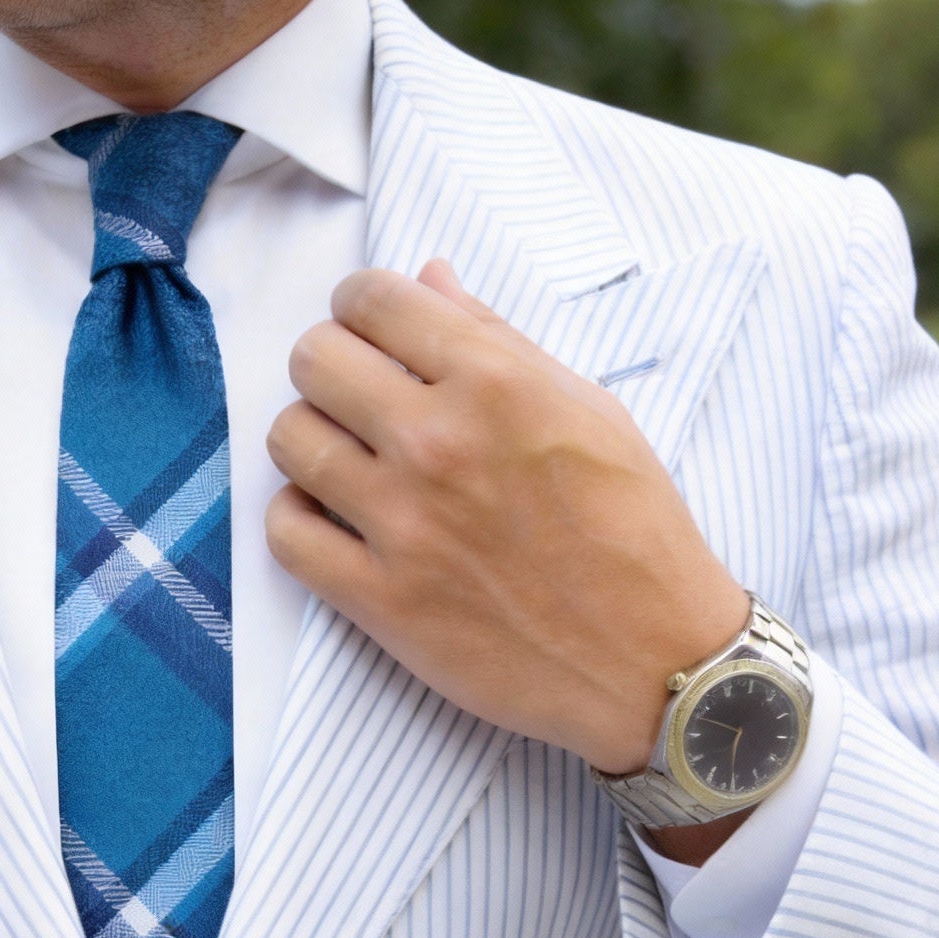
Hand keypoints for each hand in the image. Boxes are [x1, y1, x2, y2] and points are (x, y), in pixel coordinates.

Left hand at [264, 261, 749, 781]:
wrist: (652, 658)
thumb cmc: (632, 529)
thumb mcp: (589, 410)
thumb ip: (497, 341)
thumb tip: (429, 279)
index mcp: (495, 383)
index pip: (373, 300)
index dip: (360, 304)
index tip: (368, 328)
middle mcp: (438, 444)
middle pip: (314, 362)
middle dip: (328, 366)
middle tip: (354, 395)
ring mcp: (402, 525)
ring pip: (289, 441)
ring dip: (309, 440)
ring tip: (345, 459)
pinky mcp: (379, 600)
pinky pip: (285, 535)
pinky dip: (298, 519)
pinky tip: (333, 520)